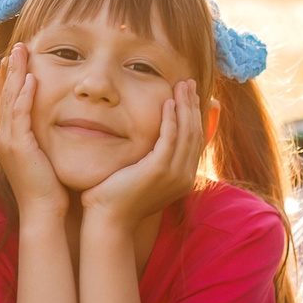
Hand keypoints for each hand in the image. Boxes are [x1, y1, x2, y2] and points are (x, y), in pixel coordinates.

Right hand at [0, 45, 66, 218]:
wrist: (43, 213)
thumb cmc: (50, 191)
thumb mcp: (45, 159)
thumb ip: (46, 141)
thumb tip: (60, 128)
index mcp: (10, 139)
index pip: (9, 101)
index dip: (11, 79)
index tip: (18, 59)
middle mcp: (4, 137)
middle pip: (5, 94)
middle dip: (11, 69)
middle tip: (17, 47)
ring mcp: (8, 140)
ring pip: (10, 98)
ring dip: (15, 73)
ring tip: (21, 52)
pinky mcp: (18, 145)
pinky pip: (20, 113)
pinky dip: (24, 94)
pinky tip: (30, 78)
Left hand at [79, 78, 199, 228]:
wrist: (108, 219)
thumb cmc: (117, 198)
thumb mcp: (141, 176)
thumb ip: (152, 160)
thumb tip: (151, 143)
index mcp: (182, 178)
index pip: (195, 141)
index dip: (194, 116)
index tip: (190, 96)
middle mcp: (184, 177)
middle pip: (195, 133)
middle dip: (193, 105)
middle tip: (189, 83)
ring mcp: (174, 174)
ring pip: (186, 132)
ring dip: (185, 106)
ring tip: (182, 85)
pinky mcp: (159, 170)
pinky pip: (170, 138)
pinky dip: (171, 119)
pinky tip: (167, 102)